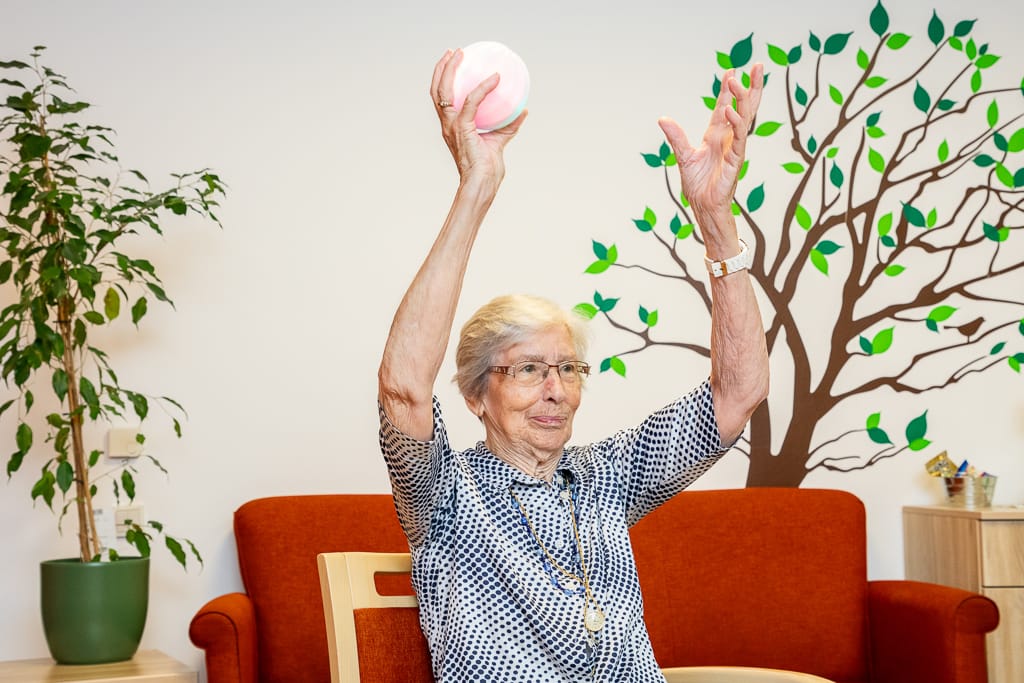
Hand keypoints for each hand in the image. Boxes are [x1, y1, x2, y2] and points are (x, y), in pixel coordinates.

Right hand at [430, 49, 527, 185]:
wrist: (482, 184)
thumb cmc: (487, 169)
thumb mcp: (499, 141)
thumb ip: (508, 125)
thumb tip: (522, 110)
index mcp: (451, 126)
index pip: (441, 98)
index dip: (443, 79)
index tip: (453, 62)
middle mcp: (447, 124)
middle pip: (436, 90)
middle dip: (442, 68)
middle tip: (454, 52)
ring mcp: (452, 126)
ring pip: (444, 91)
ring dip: (450, 70)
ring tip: (459, 54)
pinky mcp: (462, 129)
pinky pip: (472, 102)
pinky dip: (483, 88)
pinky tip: (495, 78)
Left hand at [658, 64, 763, 244]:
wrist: (703, 207)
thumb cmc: (698, 185)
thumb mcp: (683, 156)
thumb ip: (675, 137)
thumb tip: (662, 119)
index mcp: (717, 136)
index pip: (725, 107)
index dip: (728, 91)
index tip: (730, 71)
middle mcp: (729, 139)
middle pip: (744, 108)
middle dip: (751, 87)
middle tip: (758, 65)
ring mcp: (734, 148)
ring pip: (745, 119)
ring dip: (744, 99)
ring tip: (740, 81)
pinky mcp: (735, 161)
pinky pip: (739, 139)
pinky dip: (735, 124)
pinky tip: (731, 110)